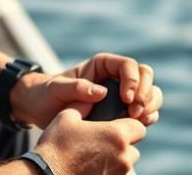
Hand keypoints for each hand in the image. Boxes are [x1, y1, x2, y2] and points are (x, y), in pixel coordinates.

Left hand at [12, 53, 161, 127]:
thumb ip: (75, 87)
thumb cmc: (46, 94)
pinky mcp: (121, 112)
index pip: (128, 65)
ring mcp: (121, 95)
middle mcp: (115, 78)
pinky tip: (138, 126)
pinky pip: (144, 111)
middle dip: (146, 93)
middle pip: (145, 76)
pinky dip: (147, 118)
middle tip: (135, 111)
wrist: (41, 110)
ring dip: (150, 106)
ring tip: (139, 119)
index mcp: (102, 66)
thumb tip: (100, 92)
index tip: (126, 98)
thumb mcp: (56, 89)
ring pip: (149, 93)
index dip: (132, 80)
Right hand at [33, 107, 146, 174]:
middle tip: (103, 140)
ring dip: (118, 158)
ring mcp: (118, 173)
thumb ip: (84, 104)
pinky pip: (117, 174)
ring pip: (127, 162)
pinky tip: (93, 166)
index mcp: (116, 135)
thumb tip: (94, 97)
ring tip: (97, 154)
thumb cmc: (56, 145)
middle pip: (134, 146)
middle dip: (123, 143)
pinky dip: (109, 169)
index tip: (115, 124)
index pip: (139, 127)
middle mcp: (123, 156)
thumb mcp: (67, 116)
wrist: (45, 174)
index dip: (129, 124)